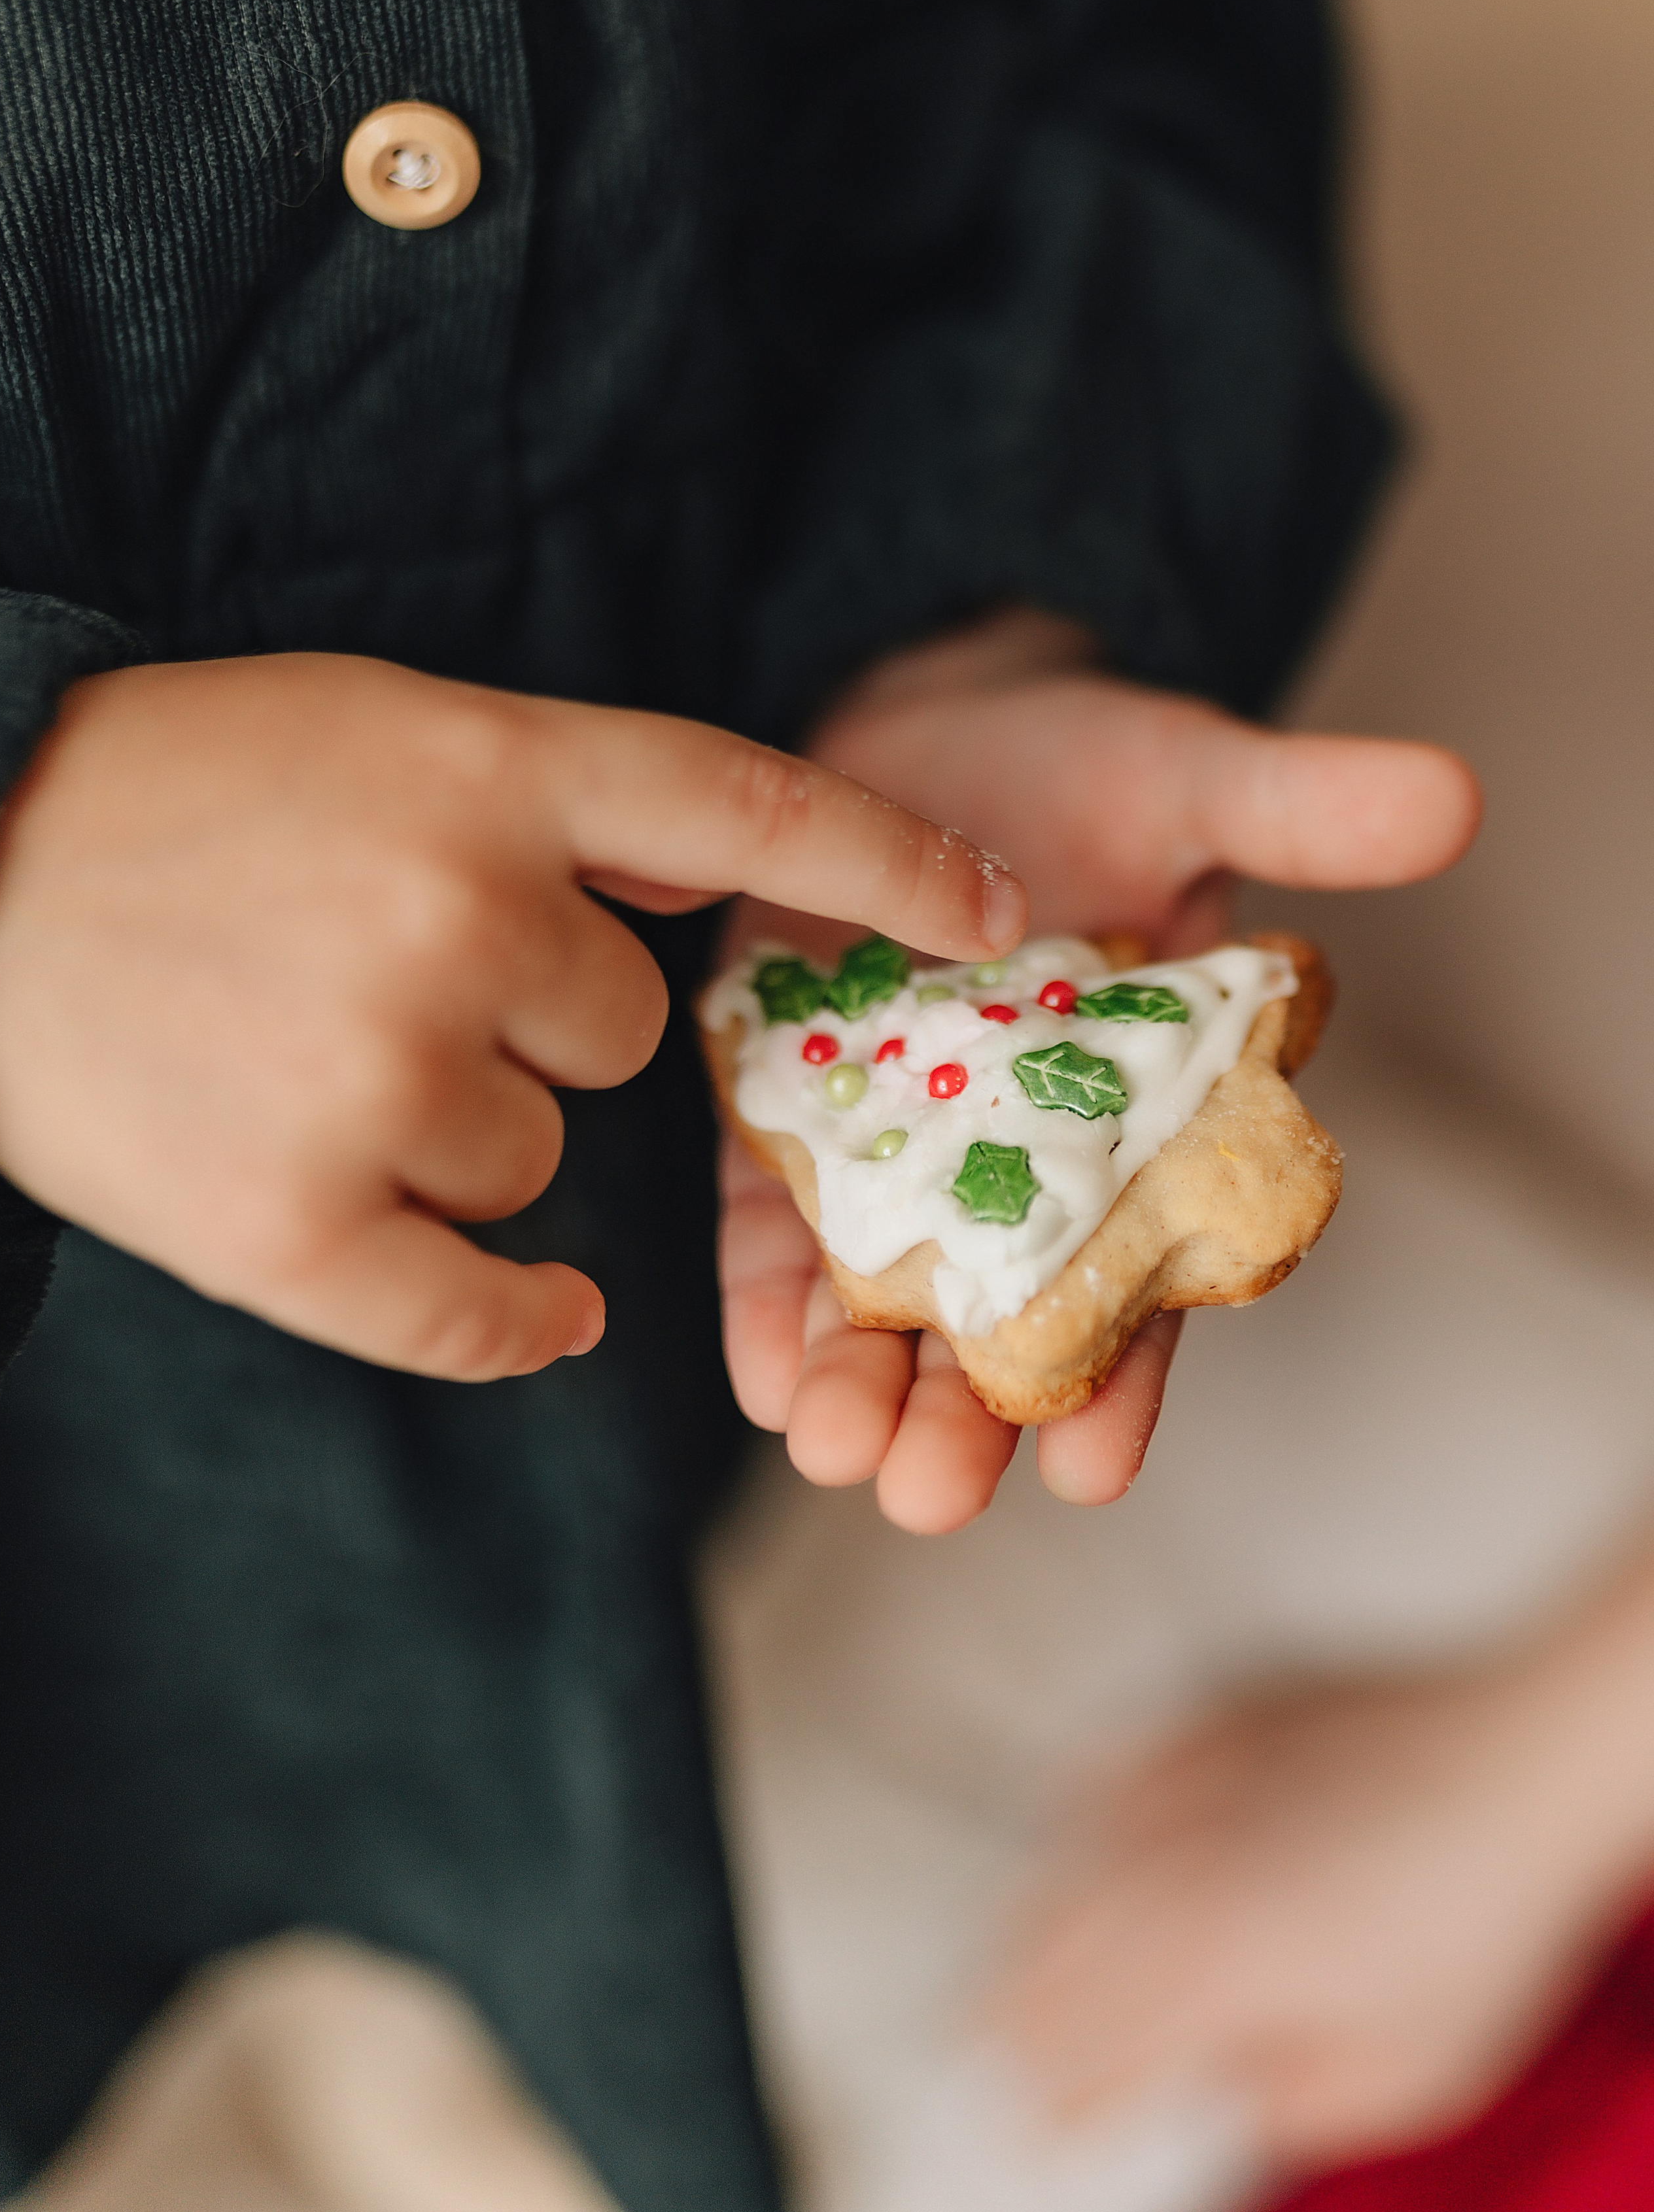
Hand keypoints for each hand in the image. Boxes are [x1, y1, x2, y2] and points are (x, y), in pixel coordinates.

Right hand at [0, 653, 1022, 1379]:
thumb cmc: (177, 799)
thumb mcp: (376, 735)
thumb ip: (550, 804)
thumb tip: (702, 891)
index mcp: (482, 770)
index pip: (745, 807)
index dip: (892, 863)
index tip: (1004, 918)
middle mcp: (453, 914)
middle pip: (629, 1032)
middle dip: (543, 1018)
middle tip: (386, 975)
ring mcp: (375, 1075)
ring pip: (543, 1158)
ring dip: (463, 1129)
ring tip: (306, 1057)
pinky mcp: (294, 1225)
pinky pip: (489, 1307)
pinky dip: (512, 1315)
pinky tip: (528, 1307)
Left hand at [718, 612, 1479, 1532]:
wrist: (922, 717)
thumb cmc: (1079, 760)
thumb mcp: (1189, 777)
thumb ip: (1300, 809)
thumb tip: (1452, 797)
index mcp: (1141, 1121)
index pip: (1143, 1276)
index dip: (1124, 1374)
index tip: (1092, 1468)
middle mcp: (1022, 1160)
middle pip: (1000, 1318)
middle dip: (966, 1415)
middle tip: (930, 1494)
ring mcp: (899, 1145)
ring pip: (884, 1297)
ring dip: (858, 1383)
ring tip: (832, 1450)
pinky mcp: (787, 1109)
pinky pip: (773, 1224)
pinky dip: (765, 1299)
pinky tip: (759, 1375)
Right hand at [981, 1662, 1650, 2170]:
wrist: (1518, 1761)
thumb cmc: (1477, 1914)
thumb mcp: (1403, 2077)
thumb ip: (1290, 2100)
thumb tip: (1231, 2085)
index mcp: (1203, 1968)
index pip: (1091, 2056)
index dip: (1064, 2105)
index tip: (1052, 2130)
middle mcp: (1163, 1868)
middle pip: (1046, 1961)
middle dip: (1022, 2022)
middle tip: (1004, 2060)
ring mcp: (1172, 1780)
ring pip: (1059, 1868)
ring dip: (1037, 1932)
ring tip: (1020, 1969)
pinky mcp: (1195, 1717)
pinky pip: (1102, 1773)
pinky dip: (1084, 1820)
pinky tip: (1089, 1840)